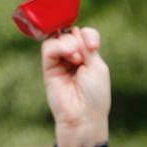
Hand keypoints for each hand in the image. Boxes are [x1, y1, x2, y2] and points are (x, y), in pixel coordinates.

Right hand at [42, 26, 110, 146]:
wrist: (83, 115)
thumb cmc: (95, 95)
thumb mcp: (98, 67)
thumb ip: (87, 47)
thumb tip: (74, 31)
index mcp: (89, 57)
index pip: (84, 33)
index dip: (88, 35)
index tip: (94, 46)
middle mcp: (74, 57)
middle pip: (71, 33)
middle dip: (78, 41)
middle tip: (83, 57)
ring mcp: (60, 61)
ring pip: (58, 37)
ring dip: (69, 44)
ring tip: (76, 59)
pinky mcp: (48, 67)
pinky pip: (48, 47)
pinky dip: (59, 47)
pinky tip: (68, 57)